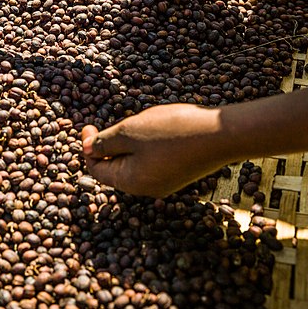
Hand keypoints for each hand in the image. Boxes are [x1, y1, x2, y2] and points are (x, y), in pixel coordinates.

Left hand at [82, 104, 226, 197]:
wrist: (222, 134)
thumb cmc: (173, 131)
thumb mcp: (129, 132)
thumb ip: (104, 143)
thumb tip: (85, 150)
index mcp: (131, 182)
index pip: (97, 169)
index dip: (88, 148)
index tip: (88, 125)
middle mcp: (147, 188)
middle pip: (115, 167)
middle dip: (110, 144)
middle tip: (115, 120)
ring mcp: (165, 182)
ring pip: (134, 162)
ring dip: (129, 142)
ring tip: (140, 122)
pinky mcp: (179, 172)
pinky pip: (152, 159)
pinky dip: (146, 144)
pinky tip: (157, 127)